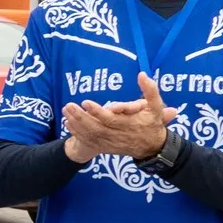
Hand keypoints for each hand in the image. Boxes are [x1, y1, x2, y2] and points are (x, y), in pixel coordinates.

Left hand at [62, 73, 179, 162]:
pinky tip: (68, 124)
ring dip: (76, 124)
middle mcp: (117, 135)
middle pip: (95, 127)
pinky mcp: (105, 147)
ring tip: (65, 111)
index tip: (85, 102)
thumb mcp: (156, 107)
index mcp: (127, 124)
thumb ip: (151, 90)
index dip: (96, 111)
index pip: (109, 118)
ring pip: (89, 134)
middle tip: (68, 105)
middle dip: (80, 117)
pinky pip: (89, 141)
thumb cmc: (152, 123)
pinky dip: (77, 133)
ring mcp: (110, 142)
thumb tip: (142, 74)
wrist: (152, 146)